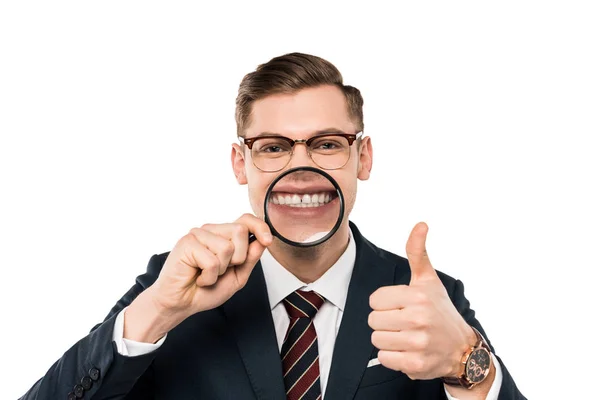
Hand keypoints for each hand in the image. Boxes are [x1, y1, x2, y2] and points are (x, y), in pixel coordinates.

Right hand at [124, 213, 271, 341]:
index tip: (268, 240)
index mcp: (224, 235)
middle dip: (238, 258)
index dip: (260, 226)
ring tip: (208, 274)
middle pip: (240, 231)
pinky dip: (209, 276)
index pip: (245, 219)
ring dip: (221, 270)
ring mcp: (198, 235)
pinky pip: (212, 260)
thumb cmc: (205, 290)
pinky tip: (199, 278)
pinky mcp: (187, 243)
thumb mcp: (238, 276)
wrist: (181, 303)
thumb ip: (250, 258)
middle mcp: (212, 231)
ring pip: (227, 247)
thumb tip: (263, 240)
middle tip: (222, 270)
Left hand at [368, 222, 475, 379]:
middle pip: (373, 320)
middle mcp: (418, 319)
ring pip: (376, 339)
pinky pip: (384, 358)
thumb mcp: (428, 280)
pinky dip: (393, 357)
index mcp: (417, 296)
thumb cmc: (440, 310)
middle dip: (385, 321)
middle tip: (404, 322)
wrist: (462, 349)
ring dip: (388, 339)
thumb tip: (421, 224)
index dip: (385, 303)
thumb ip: (417, 252)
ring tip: (406, 336)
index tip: (401, 306)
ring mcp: (417, 343)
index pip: (374, 300)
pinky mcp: (415, 364)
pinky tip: (408, 350)